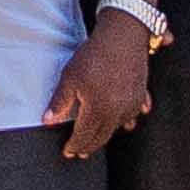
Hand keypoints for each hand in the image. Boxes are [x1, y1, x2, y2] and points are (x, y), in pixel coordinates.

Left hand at [50, 15, 157, 159]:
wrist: (123, 36)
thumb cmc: (94, 55)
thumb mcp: (70, 77)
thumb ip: (59, 102)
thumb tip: (48, 121)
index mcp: (98, 110)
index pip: (84, 136)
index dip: (75, 146)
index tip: (68, 152)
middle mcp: (117, 112)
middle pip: (102, 137)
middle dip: (89, 146)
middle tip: (80, 153)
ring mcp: (132, 105)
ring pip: (117, 127)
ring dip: (106, 135)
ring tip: (97, 139)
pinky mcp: (141, 95)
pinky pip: (133, 115)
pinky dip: (126, 120)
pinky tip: (125, 123)